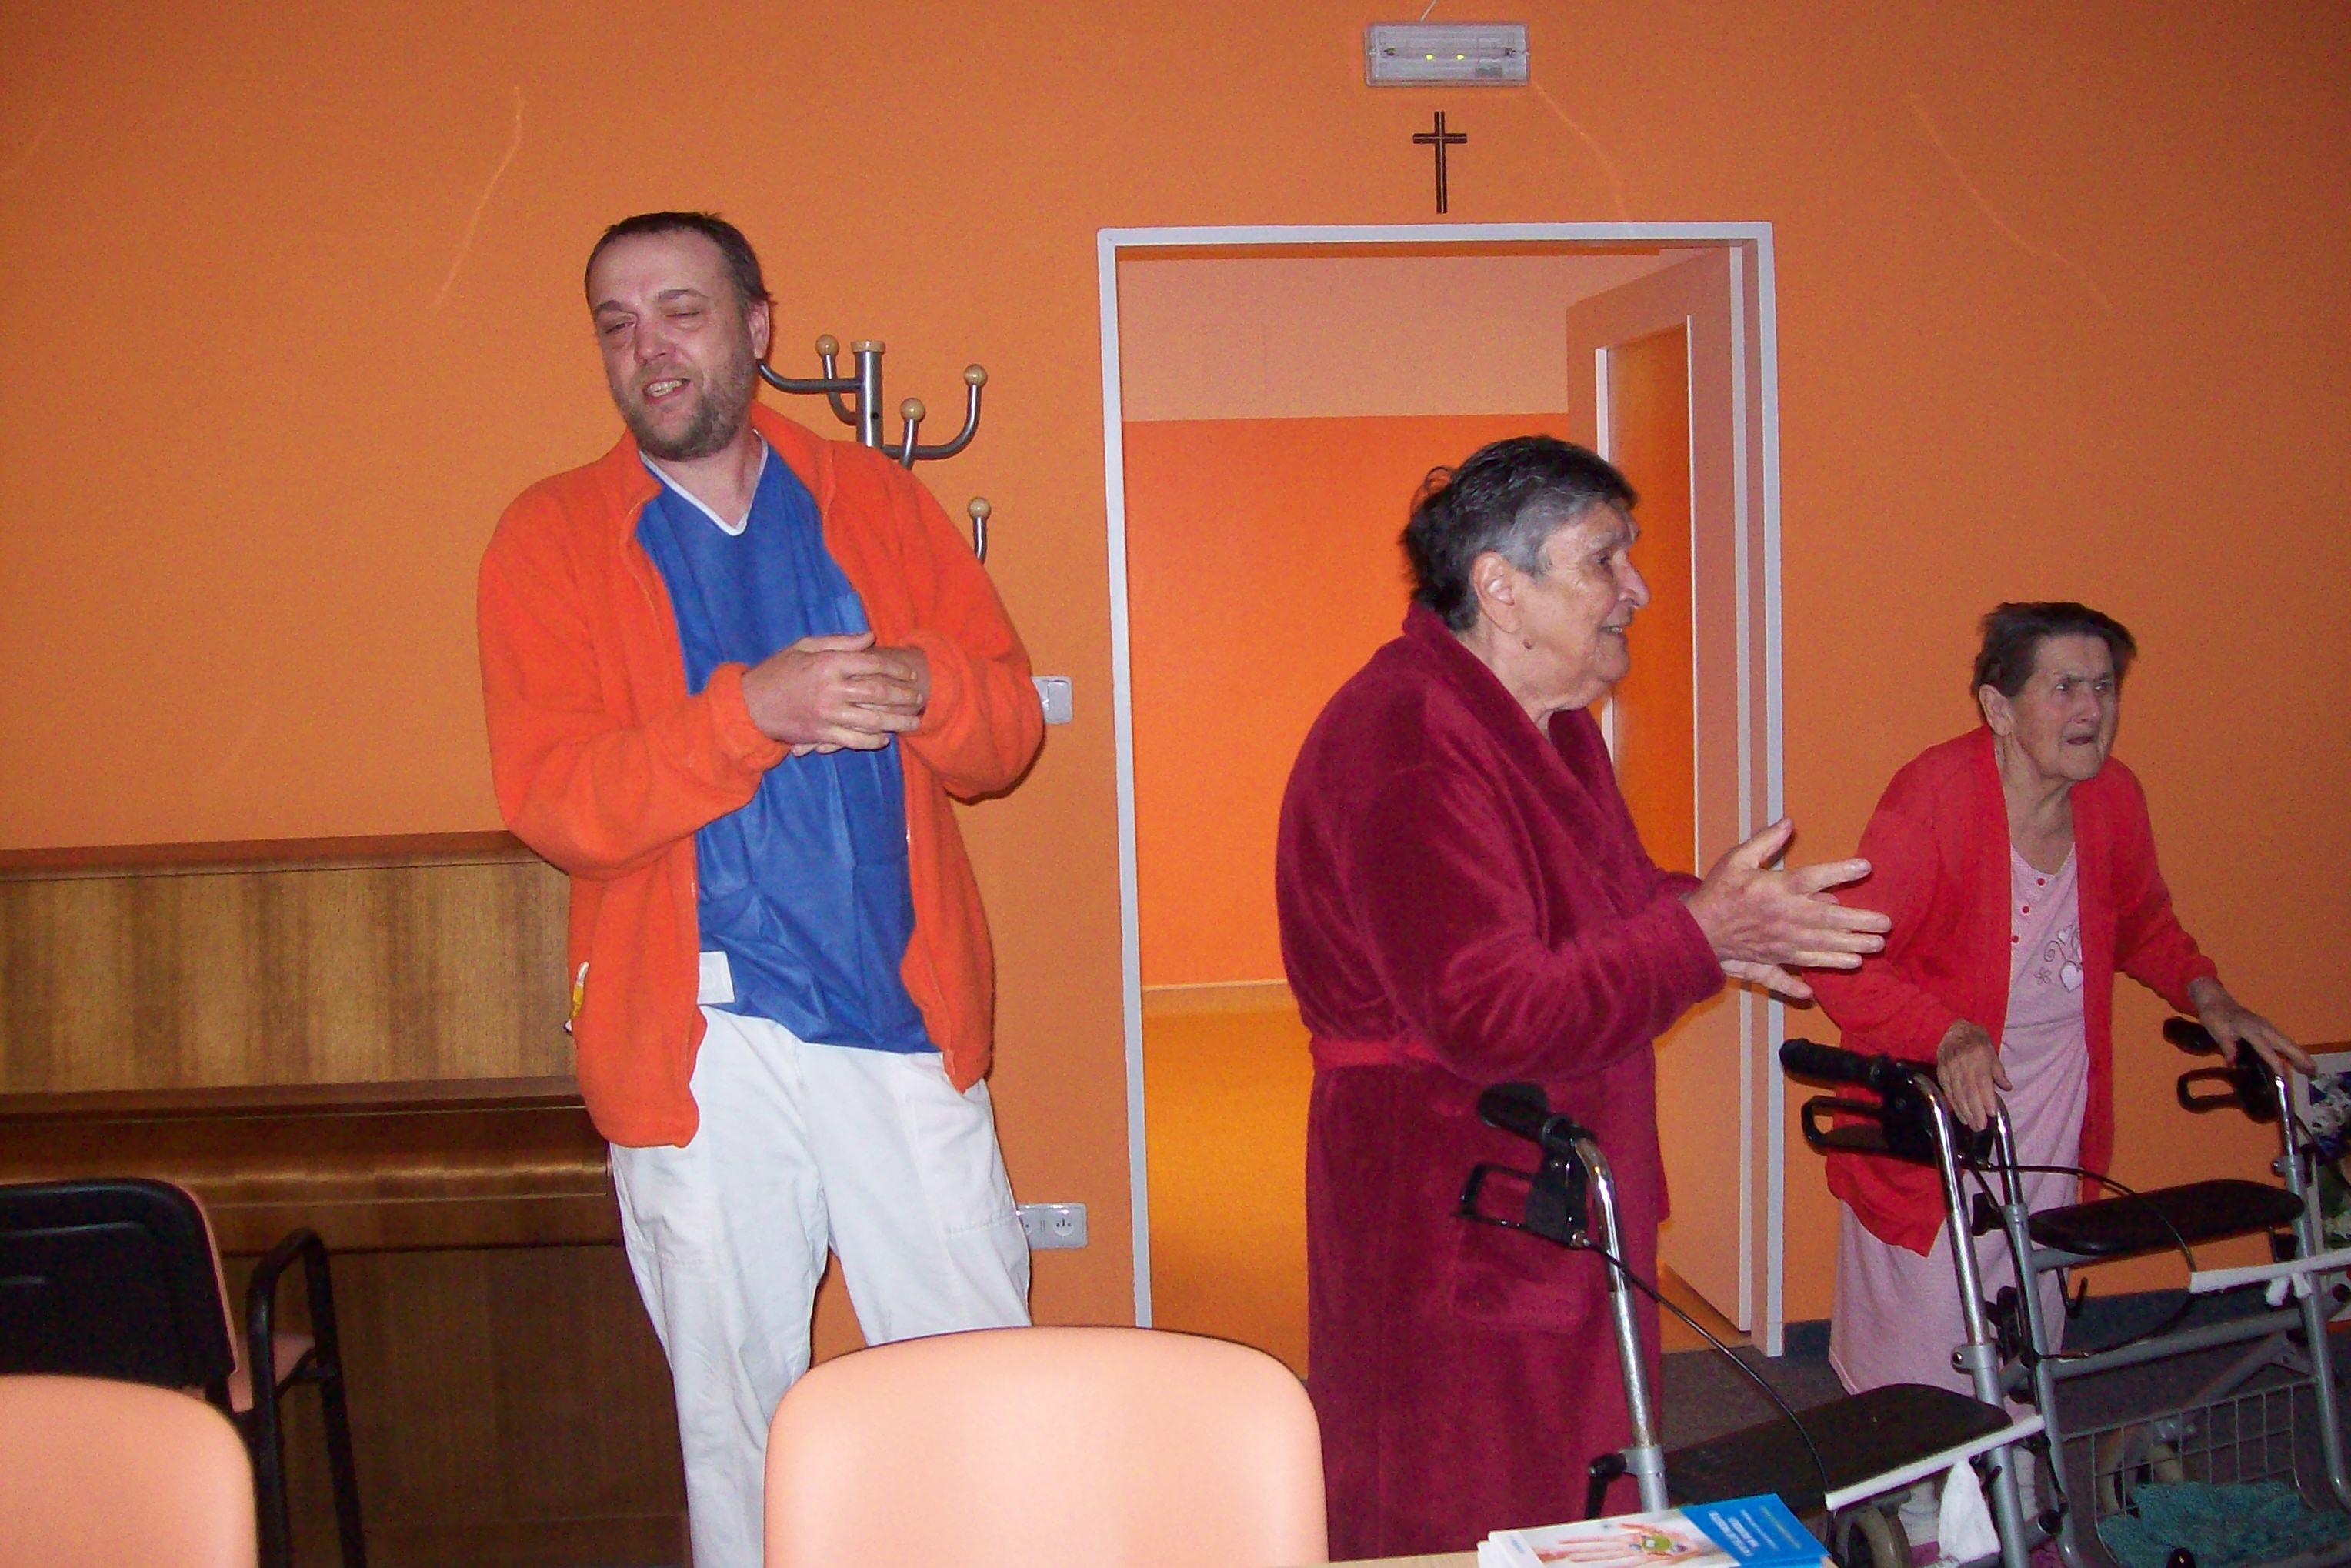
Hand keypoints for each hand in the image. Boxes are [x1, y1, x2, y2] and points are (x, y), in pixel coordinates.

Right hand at [742, 632, 928, 752]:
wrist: (749, 704)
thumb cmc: (778, 671)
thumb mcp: (805, 646)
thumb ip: (840, 642)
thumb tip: (870, 637)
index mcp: (828, 663)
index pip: (872, 664)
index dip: (896, 669)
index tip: (910, 673)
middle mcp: (831, 689)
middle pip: (878, 692)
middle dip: (903, 695)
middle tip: (918, 698)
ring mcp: (827, 714)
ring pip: (872, 719)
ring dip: (897, 722)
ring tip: (914, 723)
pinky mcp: (821, 734)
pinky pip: (854, 739)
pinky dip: (872, 740)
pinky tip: (885, 738)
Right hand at [1682, 817, 1889, 1000]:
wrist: (1692, 929)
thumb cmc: (1717, 891)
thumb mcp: (1736, 859)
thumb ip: (1764, 842)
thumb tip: (1788, 822)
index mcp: (1776, 890)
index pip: (1814, 878)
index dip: (1841, 872)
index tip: (1866, 867)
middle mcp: (1784, 918)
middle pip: (1829, 921)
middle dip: (1860, 923)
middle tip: (1886, 924)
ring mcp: (1779, 944)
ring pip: (1820, 949)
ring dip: (1849, 949)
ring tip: (1873, 948)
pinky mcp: (1768, 961)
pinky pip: (1788, 976)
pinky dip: (1801, 985)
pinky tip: (1817, 990)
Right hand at [1934, 1018, 2004, 1128]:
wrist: (1952, 1029)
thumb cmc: (1976, 1041)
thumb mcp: (1991, 1052)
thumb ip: (1998, 1071)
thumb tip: (2007, 1088)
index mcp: (1977, 1058)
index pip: (1982, 1082)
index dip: (1986, 1099)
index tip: (1991, 1113)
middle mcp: (1962, 1064)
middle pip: (1968, 1091)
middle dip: (1975, 1111)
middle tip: (1981, 1126)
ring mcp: (1950, 1069)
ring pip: (1957, 1094)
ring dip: (1964, 1111)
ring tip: (1972, 1125)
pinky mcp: (1941, 1073)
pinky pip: (1948, 1091)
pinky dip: (1954, 1105)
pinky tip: (1961, 1115)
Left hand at [2188, 977, 2312, 1075]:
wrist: (2216, 1000)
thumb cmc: (2215, 1017)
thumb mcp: (2218, 1033)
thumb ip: (2228, 1048)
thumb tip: (2234, 1065)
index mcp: (2251, 1029)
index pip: (2265, 1048)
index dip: (2274, 1061)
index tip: (2283, 1074)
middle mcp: (2263, 1028)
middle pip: (2285, 1043)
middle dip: (2299, 1057)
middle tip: (2313, 1070)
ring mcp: (2267, 1027)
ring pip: (2287, 1042)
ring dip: (2300, 1054)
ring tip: (2312, 1068)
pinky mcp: (2267, 1028)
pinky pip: (2283, 1040)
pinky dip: (2293, 1049)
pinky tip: (2299, 1059)